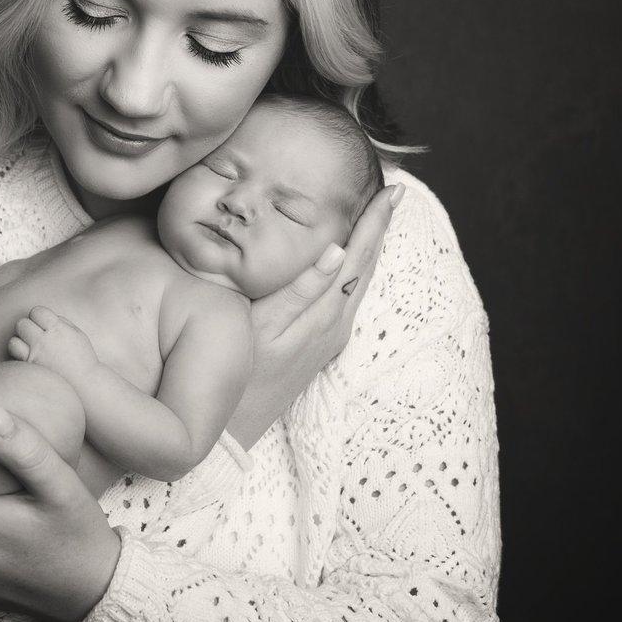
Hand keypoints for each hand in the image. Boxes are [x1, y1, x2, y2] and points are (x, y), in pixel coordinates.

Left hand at [8, 306, 98, 380]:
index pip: (37, 311)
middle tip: (36, 335)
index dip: (39, 315)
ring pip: (13, 340)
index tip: (44, 323)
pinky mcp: (30, 370)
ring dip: (20, 341)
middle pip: (22, 324)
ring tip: (30, 346)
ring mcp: (35, 356)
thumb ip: (62, 322)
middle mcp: (44, 341)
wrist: (84, 385)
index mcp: (58, 330)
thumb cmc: (82, 358)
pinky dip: (19, 355)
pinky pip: (14, 356)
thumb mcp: (78, 334)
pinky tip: (28, 357)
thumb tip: (45, 318)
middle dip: (28, 327)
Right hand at [227, 183, 402, 448]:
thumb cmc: (234, 375)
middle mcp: (335, 325)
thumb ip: (298, 290)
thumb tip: (335, 251)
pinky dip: (355, 268)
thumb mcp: (259, 328)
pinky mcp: (319, 347)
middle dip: (380, 227)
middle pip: (365, 266)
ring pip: (359, 282)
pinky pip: (347, 297)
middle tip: (393, 191)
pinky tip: (348, 260)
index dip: (373, 221)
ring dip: (370, 246)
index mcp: (324, 313)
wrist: (229, 431)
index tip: (390, 190)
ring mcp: (329, 338)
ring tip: (377, 216)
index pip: (356, 256)